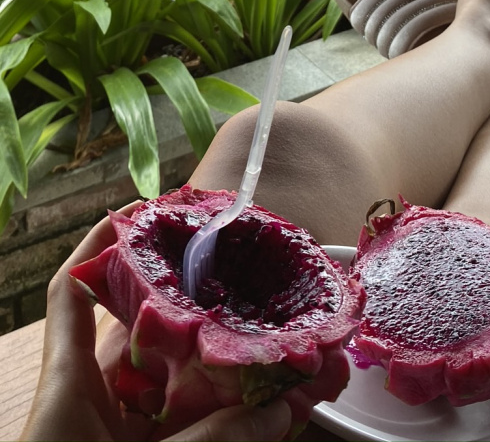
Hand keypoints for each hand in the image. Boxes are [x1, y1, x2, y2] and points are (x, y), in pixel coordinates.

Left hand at [21, 210, 291, 441]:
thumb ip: (217, 441)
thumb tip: (283, 409)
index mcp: (66, 390)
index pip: (74, 293)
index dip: (102, 245)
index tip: (145, 211)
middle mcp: (87, 407)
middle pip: (135, 336)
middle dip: (188, 311)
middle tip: (237, 282)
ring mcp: (110, 439)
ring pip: (164, 388)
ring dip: (211, 370)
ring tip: (264, 344)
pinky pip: (178, 430)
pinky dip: (216, 420)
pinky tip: (259, 413)